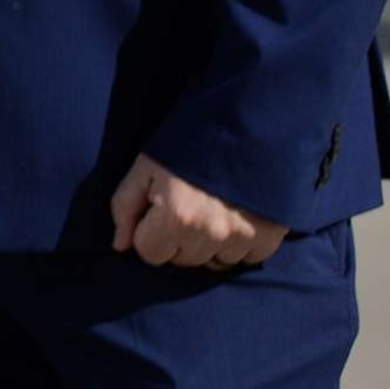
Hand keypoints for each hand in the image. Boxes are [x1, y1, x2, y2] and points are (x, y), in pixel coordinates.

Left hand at [110, 153, 283, 268]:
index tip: (159, 211)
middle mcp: (209, 234)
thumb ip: (125, 207)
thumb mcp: (145, 167)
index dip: (149, 232)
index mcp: (175, 217)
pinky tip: (235, 217)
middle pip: (181, 260)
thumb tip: (120, 246)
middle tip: (188, 206)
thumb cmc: (188, 145)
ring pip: (213, 263)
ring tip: (213, 210)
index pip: (149, 254)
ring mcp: (242, 238)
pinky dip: (239, 245)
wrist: (245, 126)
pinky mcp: (269, 237)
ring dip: (209, 245)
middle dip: (177, 239)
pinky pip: (245, 259)